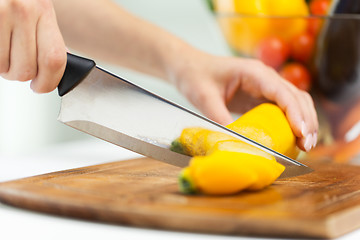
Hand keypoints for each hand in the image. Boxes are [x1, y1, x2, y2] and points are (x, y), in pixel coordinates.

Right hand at [0, 0, 66, 91]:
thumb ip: (48, 38)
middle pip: (27, 70)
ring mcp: (0, 14)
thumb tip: (56, 71)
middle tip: (19, 65)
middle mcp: (23, 11)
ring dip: (5, 68)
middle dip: (22, 76)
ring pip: (5, 68)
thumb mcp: (39, 11)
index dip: (49, 81)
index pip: (54, 60)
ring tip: (6, 52)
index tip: (42, 86)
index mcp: (44, 10)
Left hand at [172, 50, 317, 151]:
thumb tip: (235, 143)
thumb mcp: (204, 98)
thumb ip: (219, 118)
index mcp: (253, 72)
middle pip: (296, 96)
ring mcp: (265, 86)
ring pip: (295, 102)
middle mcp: (264, 77)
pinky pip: (283, 108)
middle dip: (306, 120)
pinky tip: (292, 138)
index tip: (301, 133)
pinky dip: (292, 122)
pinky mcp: (260, 96)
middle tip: (306, 145)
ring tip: (305, 145)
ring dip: (303, 122)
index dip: (295, 112)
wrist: (190, 68)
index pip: (282, 92)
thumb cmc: (196, 76)